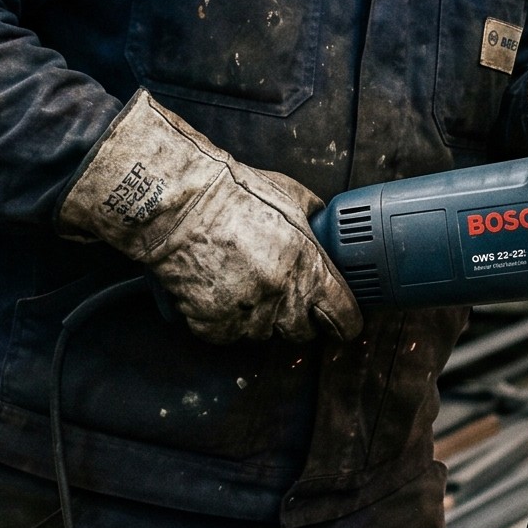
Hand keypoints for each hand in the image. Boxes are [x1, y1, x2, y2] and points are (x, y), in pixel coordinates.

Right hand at [59, 91, 360, 342]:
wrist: (182, 204)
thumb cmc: (235, 194)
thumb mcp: (291, 196)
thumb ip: (316, 220)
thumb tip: (329, 231)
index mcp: (308, 267)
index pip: (342, 315)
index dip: (345, 321)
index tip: (343, 323)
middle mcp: (281, 296)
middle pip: (301, 331)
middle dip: (297, 316)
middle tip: (281, 292)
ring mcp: (246, 312)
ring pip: (263, 332)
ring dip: (258, 315)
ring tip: (242, 279)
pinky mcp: (213, 324)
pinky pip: (228, 332)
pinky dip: (225, 317)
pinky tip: (219, 286)